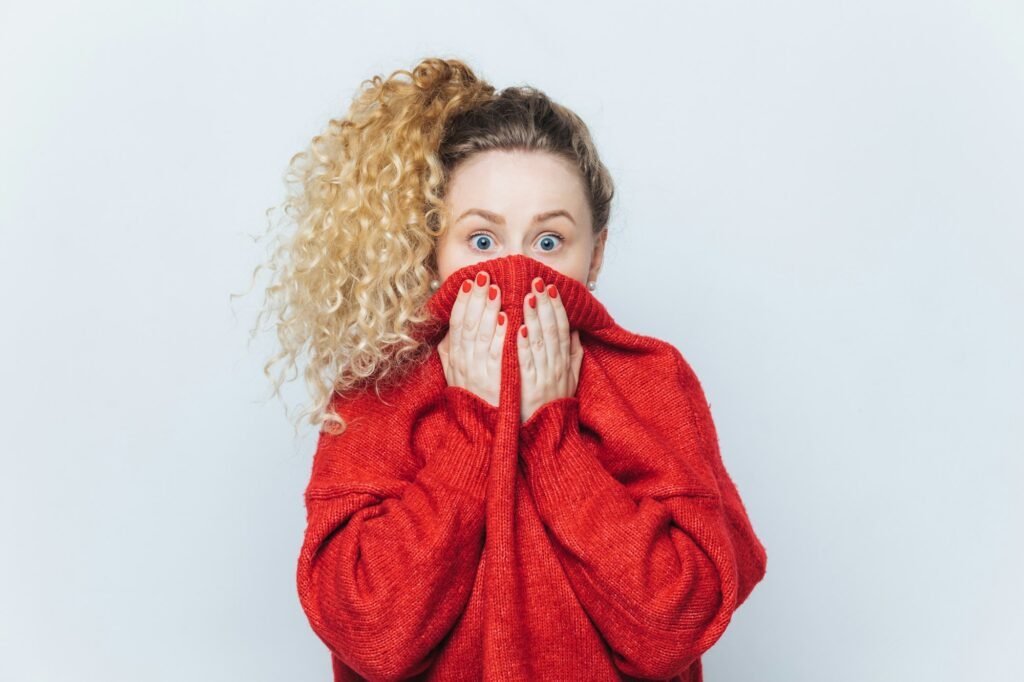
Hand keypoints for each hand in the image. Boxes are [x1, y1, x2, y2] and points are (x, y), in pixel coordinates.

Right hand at [437, 270, 505, 406]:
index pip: (457, 326)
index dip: (462, 302)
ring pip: (483, 337)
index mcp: (457, 362)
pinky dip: (502, 337)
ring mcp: (483, 375)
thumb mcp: (457, 378)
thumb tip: (449, 332)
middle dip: (476, 298)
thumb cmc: (475, 405)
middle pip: (469, 326)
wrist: (486, 435)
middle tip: (484, 275)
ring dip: (489, 311)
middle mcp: (467, 366)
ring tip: (497, 289)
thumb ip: (452, 354)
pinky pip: (500, 357)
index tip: (469, 282)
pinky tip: (508, 320)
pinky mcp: (501, 384)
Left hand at [517, 277, 582, 423]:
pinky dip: (523, 346)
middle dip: (544, 305)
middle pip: (551, 332)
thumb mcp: (569, 383)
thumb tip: (574, 331)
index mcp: (563, 366)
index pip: (561, 330)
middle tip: (536, 282)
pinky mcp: (526, 391)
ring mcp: (540, 380)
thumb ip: (573, 357)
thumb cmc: (552, 412)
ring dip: (533, 318)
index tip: (548, 288)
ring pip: (538, 343)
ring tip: (526, 296)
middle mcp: (554, 371)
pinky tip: (519, 329)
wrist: (544, 442)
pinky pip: (525, 365)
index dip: (556, 308)